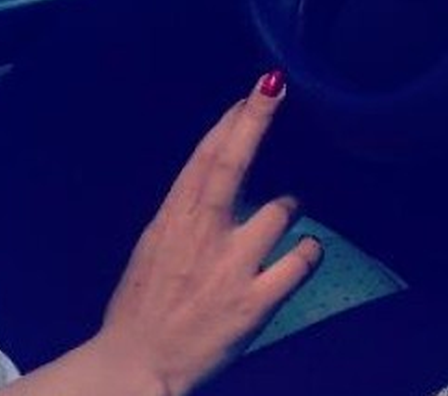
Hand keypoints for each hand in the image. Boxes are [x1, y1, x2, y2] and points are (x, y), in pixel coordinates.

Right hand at [92, 72, 322, 395]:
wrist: (137, 361)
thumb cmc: (141, 307)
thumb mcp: (152, 249)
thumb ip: (183, 220)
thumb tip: (208, 191)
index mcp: (172, 219)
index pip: (204, 158)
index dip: (230, 123)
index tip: (251, 93)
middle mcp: (202, 233)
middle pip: (232, 163)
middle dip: (253, 120)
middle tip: (273, 85)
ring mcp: (231, 264)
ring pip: (278, 210)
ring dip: (288, 205)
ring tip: (285, 211)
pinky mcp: (256, 300)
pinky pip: (298, 262)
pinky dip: (309, 251)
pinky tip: (309, 250)